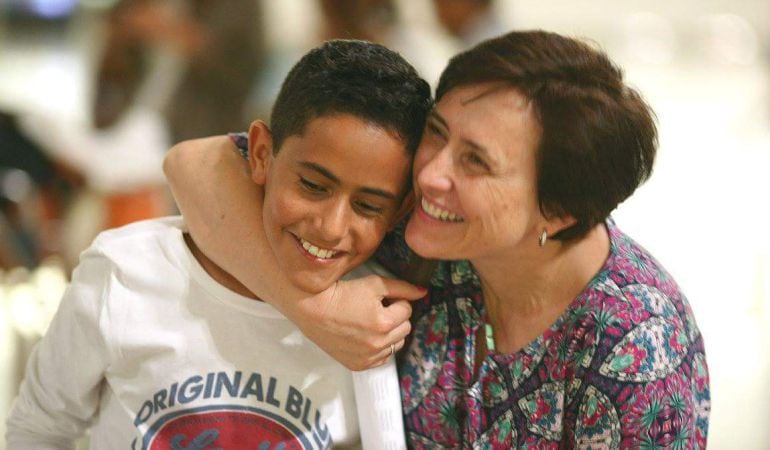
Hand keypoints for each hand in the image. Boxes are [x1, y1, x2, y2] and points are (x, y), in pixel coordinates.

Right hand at [280, 276, 426, 370]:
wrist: (312, 309)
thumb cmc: (342, 293)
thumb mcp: (374, 284)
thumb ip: (402, 288)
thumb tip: (424, 292)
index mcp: (384, 323)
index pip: (406, 310)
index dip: (396, 301)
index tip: (383, 298)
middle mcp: (378, 344)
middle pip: (404, 329)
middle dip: (396, 317)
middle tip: (378, 309)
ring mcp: (368, 357)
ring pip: (395, 345)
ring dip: (390, 334)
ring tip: (371, 323)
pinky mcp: (358, 365)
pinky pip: (381, 359)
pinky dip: (379, 348)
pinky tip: (366, 337)